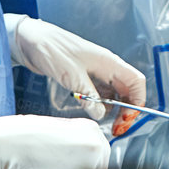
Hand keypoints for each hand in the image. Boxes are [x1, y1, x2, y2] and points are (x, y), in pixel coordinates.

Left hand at [10, 17, 145, 135]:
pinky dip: (102, 105)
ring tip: (108, 124)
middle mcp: (107, 67)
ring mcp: (97, 72)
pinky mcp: (86, 77)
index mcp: (109, 62)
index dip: (137, 101)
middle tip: (118, 128)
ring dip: (115, 110)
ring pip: (116, 94)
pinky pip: (101, 94)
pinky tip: (95, 113)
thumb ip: (88, 96)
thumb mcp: (71, 76)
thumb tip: (101, 115)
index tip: (126, 118)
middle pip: (128, 91)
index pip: (136, 82)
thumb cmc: (52, 49)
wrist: (32, 40)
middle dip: (127, 110)